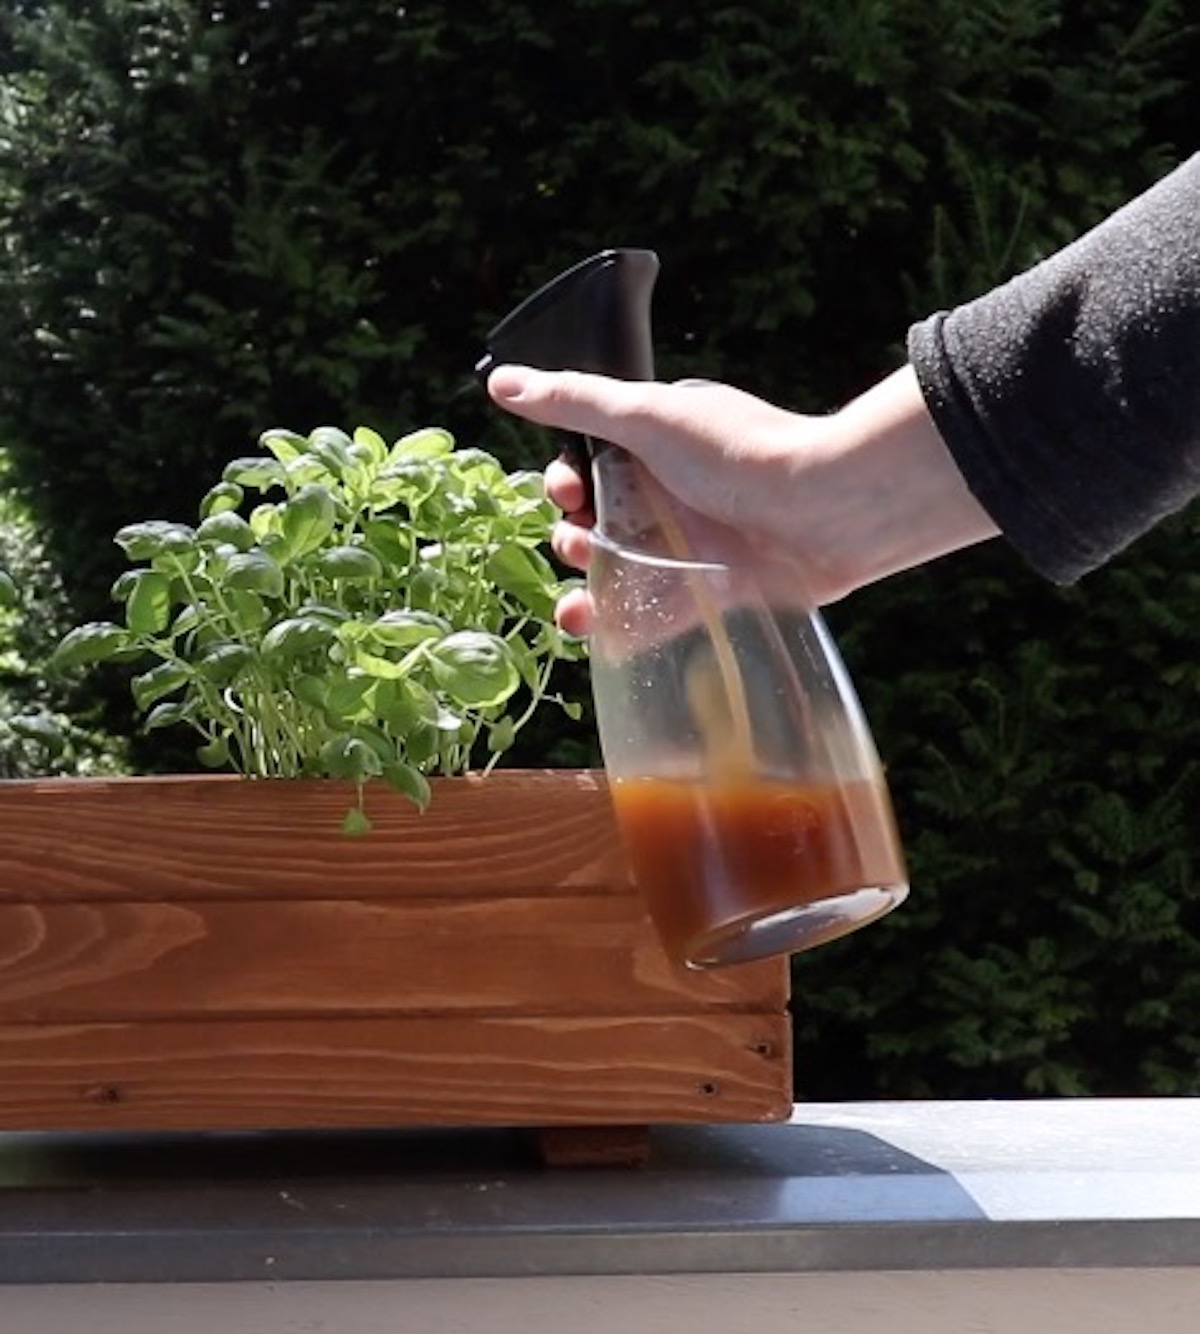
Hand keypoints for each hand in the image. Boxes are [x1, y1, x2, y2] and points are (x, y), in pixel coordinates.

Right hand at [488, 363, 998, 631]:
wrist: (827, 509)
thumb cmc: (738, 452)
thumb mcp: (647, 417)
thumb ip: (575, 403)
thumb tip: (501, 384)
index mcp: (655, 446)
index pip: (588, 464)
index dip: (563, 480)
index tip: (562, 488)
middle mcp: (670, 495)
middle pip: (596, 521)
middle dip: (570, 534)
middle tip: (576, 541)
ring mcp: (689, 546)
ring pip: (618, 571)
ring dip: (585, 583)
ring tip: (578, 596)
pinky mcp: (710, 594)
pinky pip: (652, 614)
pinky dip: (619, 625)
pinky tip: (594, 631)